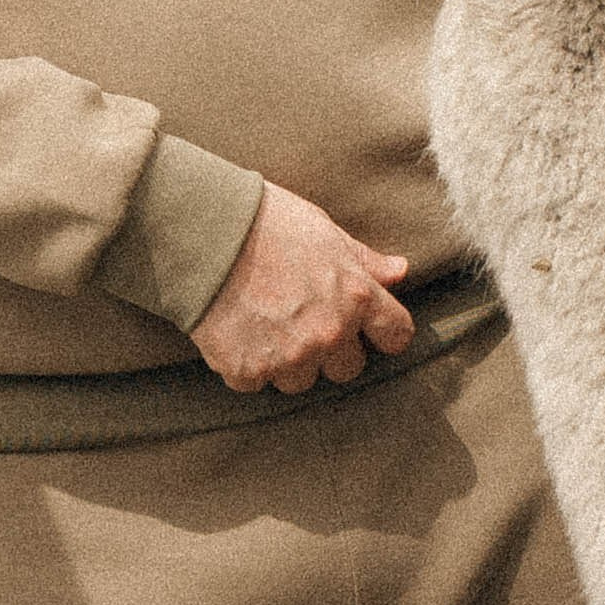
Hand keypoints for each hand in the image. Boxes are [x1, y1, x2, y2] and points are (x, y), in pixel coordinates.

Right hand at [190, 183, 417, 394]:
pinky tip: (238, 330)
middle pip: (348, 369)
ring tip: (266, 322)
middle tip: (304, 320)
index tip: (372, 331)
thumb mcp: (325, 233)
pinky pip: (257, 382)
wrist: (205, 233)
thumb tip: (400, 271)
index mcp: (356, 296)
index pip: (396, 334)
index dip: (385, 333)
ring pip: (301, 381)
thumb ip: (364, 261)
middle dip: (332, 351)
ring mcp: (289, 356)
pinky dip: (248, 364)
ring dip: (289, 360)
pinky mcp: (249, 370)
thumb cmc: (269, 222)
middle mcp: (329, 332)